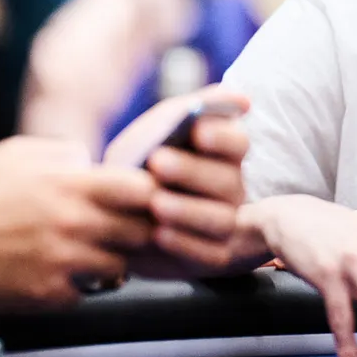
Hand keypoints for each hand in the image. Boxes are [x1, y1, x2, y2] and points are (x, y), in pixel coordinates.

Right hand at [0, 138, 155, 307]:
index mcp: (69, 183)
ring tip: (91, 254)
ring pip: (121, 267)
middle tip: (127, 231)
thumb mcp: (20, 154)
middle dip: (140, 231)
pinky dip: (80, 286)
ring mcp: (61, 261)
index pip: (144, 189)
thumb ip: (68, 155)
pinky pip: (87, 293)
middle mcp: (72, 222)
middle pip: (143, 231)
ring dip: (113, 262)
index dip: (152, 194)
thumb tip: (103, 163)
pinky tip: (58, 274)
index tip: (143, 198)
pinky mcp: (45, 294)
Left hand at [102, 88, 250, 276]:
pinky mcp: (210, 257)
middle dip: (192, 171)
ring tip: (156, 202)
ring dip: (189, 211)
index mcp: (226, 154)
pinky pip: (206, 254)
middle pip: (227, 181)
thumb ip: (193, 108)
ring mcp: (225, 225)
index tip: (197, 130)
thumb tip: (242, 99)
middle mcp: (232, 190)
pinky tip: (158, 234)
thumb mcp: (162, 127)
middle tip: (157, 161)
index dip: (221, 137)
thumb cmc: (144, 160)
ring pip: (221, 220)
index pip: (237, 142)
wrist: (115, 208)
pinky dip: (184, 244)